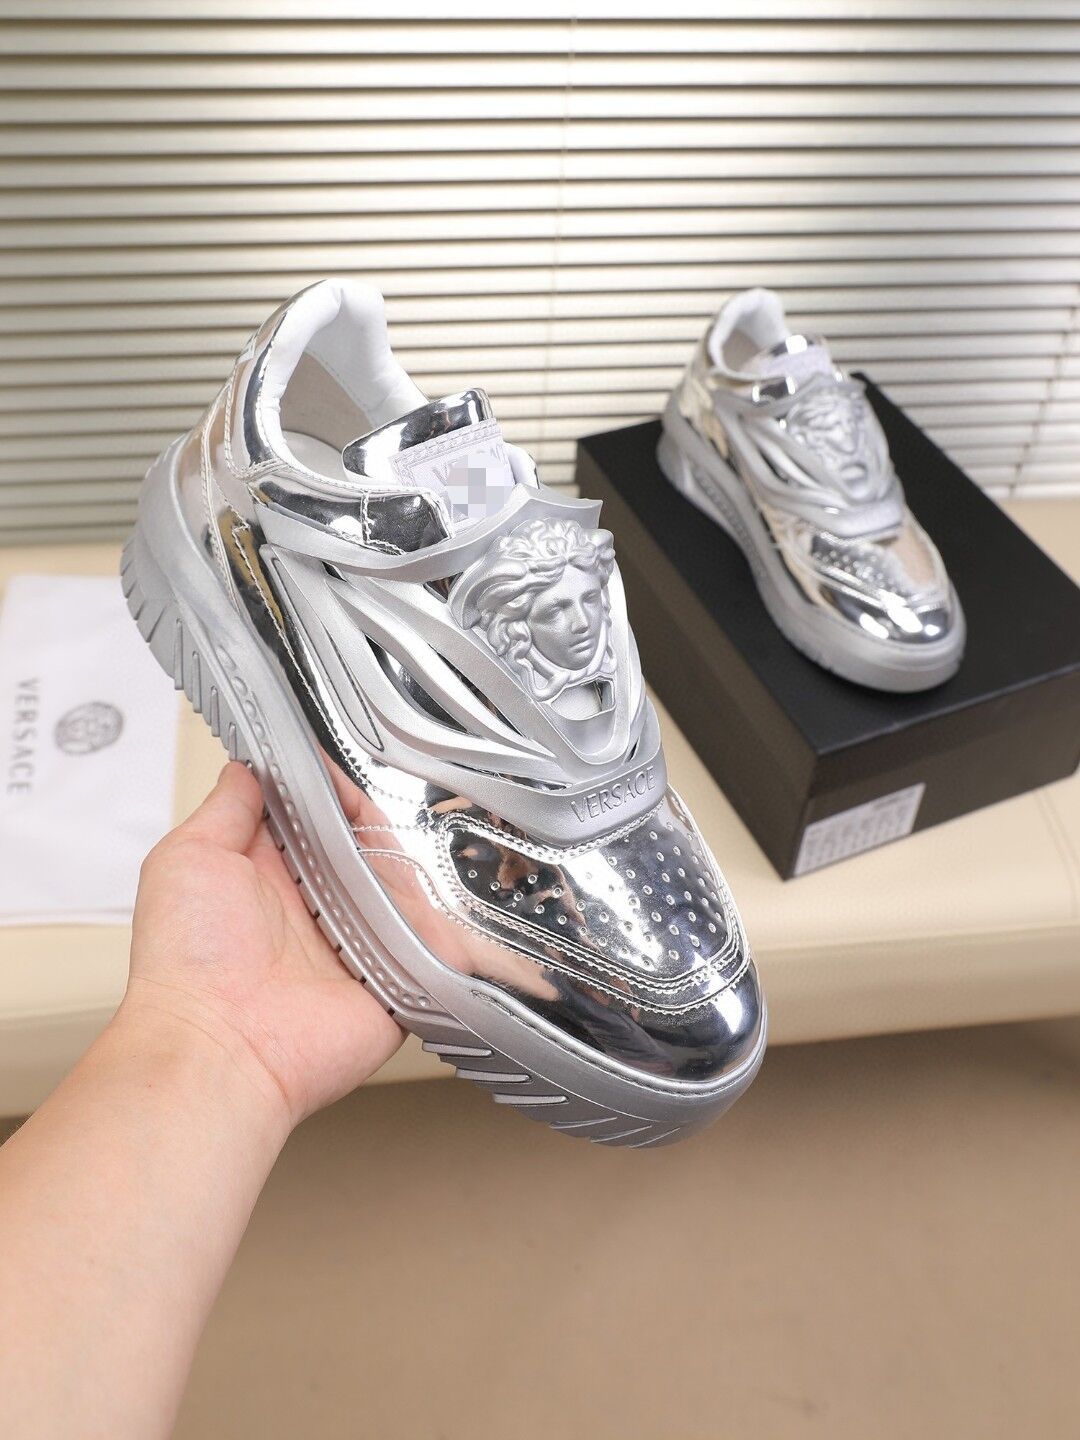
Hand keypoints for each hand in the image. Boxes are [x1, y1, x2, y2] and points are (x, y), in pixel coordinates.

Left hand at [124, 761, 403, 1130]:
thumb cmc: (188, 964)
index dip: (335, 793)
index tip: (340, 772)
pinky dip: (437, 933)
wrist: (218, 1049)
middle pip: (371, 852)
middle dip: (378, 831)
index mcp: (272, 876)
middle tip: (371, 823)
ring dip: (406, 877)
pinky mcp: (392, 988)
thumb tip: (248, 768)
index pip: (321, 818)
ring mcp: (357, 950)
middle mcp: (316, 911)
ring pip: (407, 894)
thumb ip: (226, 808)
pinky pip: (433, 951)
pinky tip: (423, 914)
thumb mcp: (188, 858)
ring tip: (389, 875)